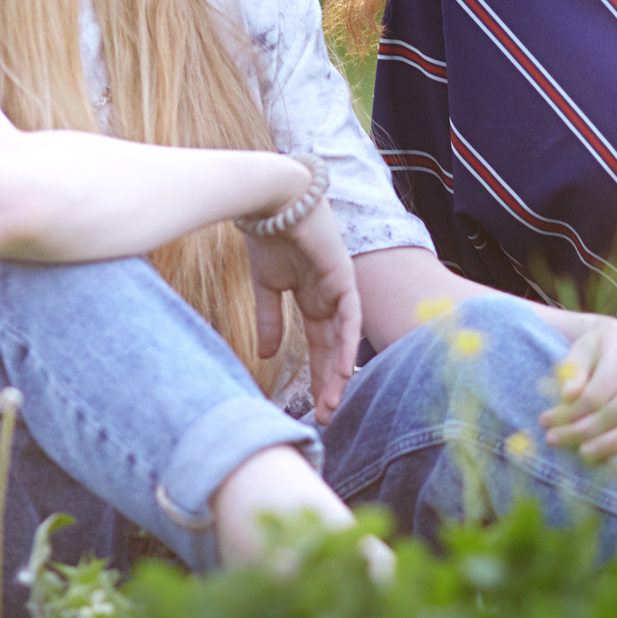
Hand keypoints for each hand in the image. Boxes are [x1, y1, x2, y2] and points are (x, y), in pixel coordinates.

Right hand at [244, 198, 361, 422]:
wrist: (272, 200)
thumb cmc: (269, 236)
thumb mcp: (266, 287)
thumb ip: (270, 320)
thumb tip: (267, 356)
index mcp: (313, 299)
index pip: (319, 346)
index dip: (317, 375)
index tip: (312, 406)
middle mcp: (330, 297)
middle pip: (334, 348)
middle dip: (330, 383)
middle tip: (325, 416)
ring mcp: (339, 287)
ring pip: (344, 338)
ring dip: (339, 372)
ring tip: (333, 402)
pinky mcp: (343, 276)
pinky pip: (350, 316)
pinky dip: (348, 343)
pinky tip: (345, 370)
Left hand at [536, 310, 616, 461]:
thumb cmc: (596, 350)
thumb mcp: (580, 350)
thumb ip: (573, 370)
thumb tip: (568, 395)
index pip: (596, 393)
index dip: (570, 412)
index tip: (545, 421)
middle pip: (615, 411)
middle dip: (582, 430)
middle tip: (554, 439)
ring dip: (612, 442)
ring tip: (584, 453)